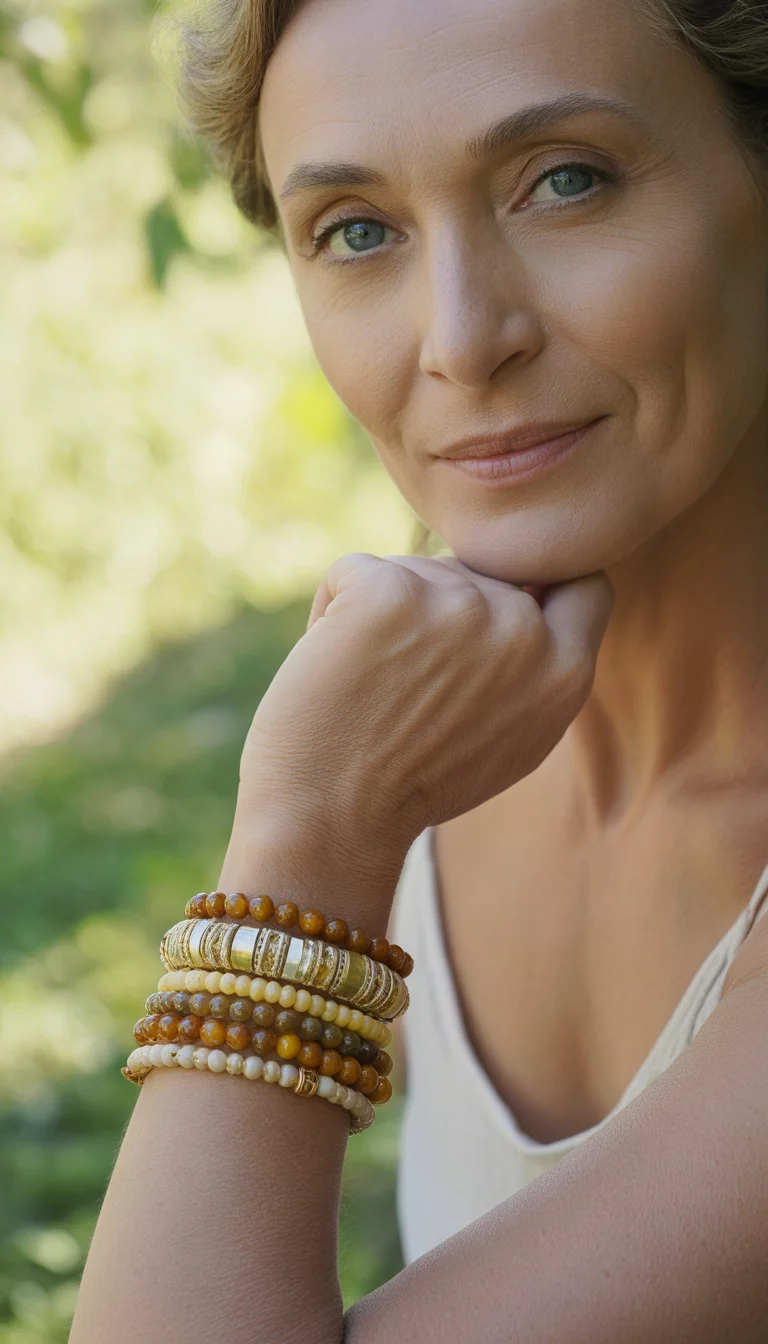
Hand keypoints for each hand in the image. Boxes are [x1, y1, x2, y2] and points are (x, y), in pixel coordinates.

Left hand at [230, 553, 613, 873]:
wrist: (333, 822)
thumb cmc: (410, 788)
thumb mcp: (513, 741)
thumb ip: (534, 671)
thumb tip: (530, 595)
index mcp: (565, 673)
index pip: (583, 581)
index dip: (539, 582)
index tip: (500, 606)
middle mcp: (523, 631)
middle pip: (477, 574)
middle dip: (437, 610)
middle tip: (403, 685)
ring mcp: (459, 605)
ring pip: (414, 571)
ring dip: (382, 615)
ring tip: (366, 687)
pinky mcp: (391, 590)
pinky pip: (352, 572)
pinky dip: (330, 611)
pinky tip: (331, 669)